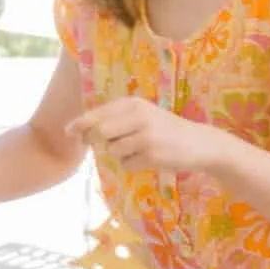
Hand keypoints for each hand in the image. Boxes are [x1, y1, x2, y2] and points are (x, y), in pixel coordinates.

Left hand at [69, 97, 236, 175]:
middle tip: (102, 144)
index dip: (79, 124)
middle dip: (94, 141)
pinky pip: (126, 164)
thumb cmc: (165, 129)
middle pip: (99, 132)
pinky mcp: (153, 154)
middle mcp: (138, 116)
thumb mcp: (141, 116)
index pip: (97, 114)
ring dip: (120, 154)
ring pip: (112, 150)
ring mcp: (146, 135)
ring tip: (138, 150)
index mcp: (132, 103)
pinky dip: (132, 165)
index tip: (68, 131)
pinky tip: (148, 159)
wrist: (202, 144)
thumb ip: (113, 119)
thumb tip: (77, 130)